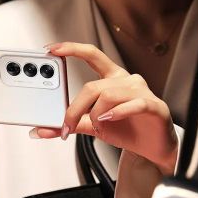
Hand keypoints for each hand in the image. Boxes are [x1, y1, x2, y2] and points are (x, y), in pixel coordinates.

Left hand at [33, 42, 177, 174]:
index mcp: (112, 78)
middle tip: (67, 125)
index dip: (72, 49)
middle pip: (93, 86)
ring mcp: (141, 91)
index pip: (92, 55)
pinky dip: (118, 112)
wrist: (152, 148)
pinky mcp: (154, 106)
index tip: (52, 49)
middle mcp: (126, 81)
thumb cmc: (127, 130)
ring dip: (96, 115)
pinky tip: (109, 120)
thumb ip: (71, 123)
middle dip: (76, 108)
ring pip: (109, 95)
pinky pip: (134, 103)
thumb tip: (43, 129)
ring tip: (98, 126)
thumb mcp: (94, 125)